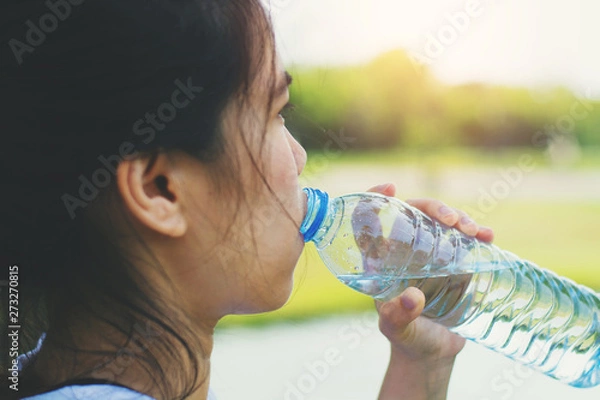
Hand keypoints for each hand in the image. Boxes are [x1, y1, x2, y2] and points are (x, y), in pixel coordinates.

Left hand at [367, 183, 494, 399]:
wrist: (435, 352)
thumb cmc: (408, 339)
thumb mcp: (397, 329)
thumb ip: (399, 317)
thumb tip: (411, 297)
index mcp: (381, 259)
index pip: (370, 220)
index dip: (374, 198)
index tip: (390, 187)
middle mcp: (404, 250)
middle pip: (413, 212)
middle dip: (432, 206)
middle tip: (450, 219)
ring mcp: (432, 252)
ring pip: (441, 221)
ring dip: (458, 217)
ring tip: (472, 229)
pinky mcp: (455, 260)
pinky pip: (465, 239)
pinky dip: (478, 233)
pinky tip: (488, 236)